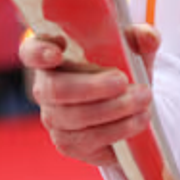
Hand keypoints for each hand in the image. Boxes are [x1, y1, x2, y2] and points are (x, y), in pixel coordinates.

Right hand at [20, 25, 159, 167]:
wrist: (131, 108)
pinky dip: (117, 129)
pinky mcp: (68, 143)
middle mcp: (46, 88)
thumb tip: (149, 36)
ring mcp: (54, 118)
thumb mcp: (133, 50)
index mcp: (52, 57)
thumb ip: (140, 38)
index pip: (30, 52)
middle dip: (90, 86)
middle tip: (121, 81)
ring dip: (112, 109)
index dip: (39, 53)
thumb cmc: (123, 68)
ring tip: (142, 100)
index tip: (57, 53)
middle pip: (54, 89)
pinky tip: (138, 120)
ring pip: (74, 117)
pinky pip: (89, 139)